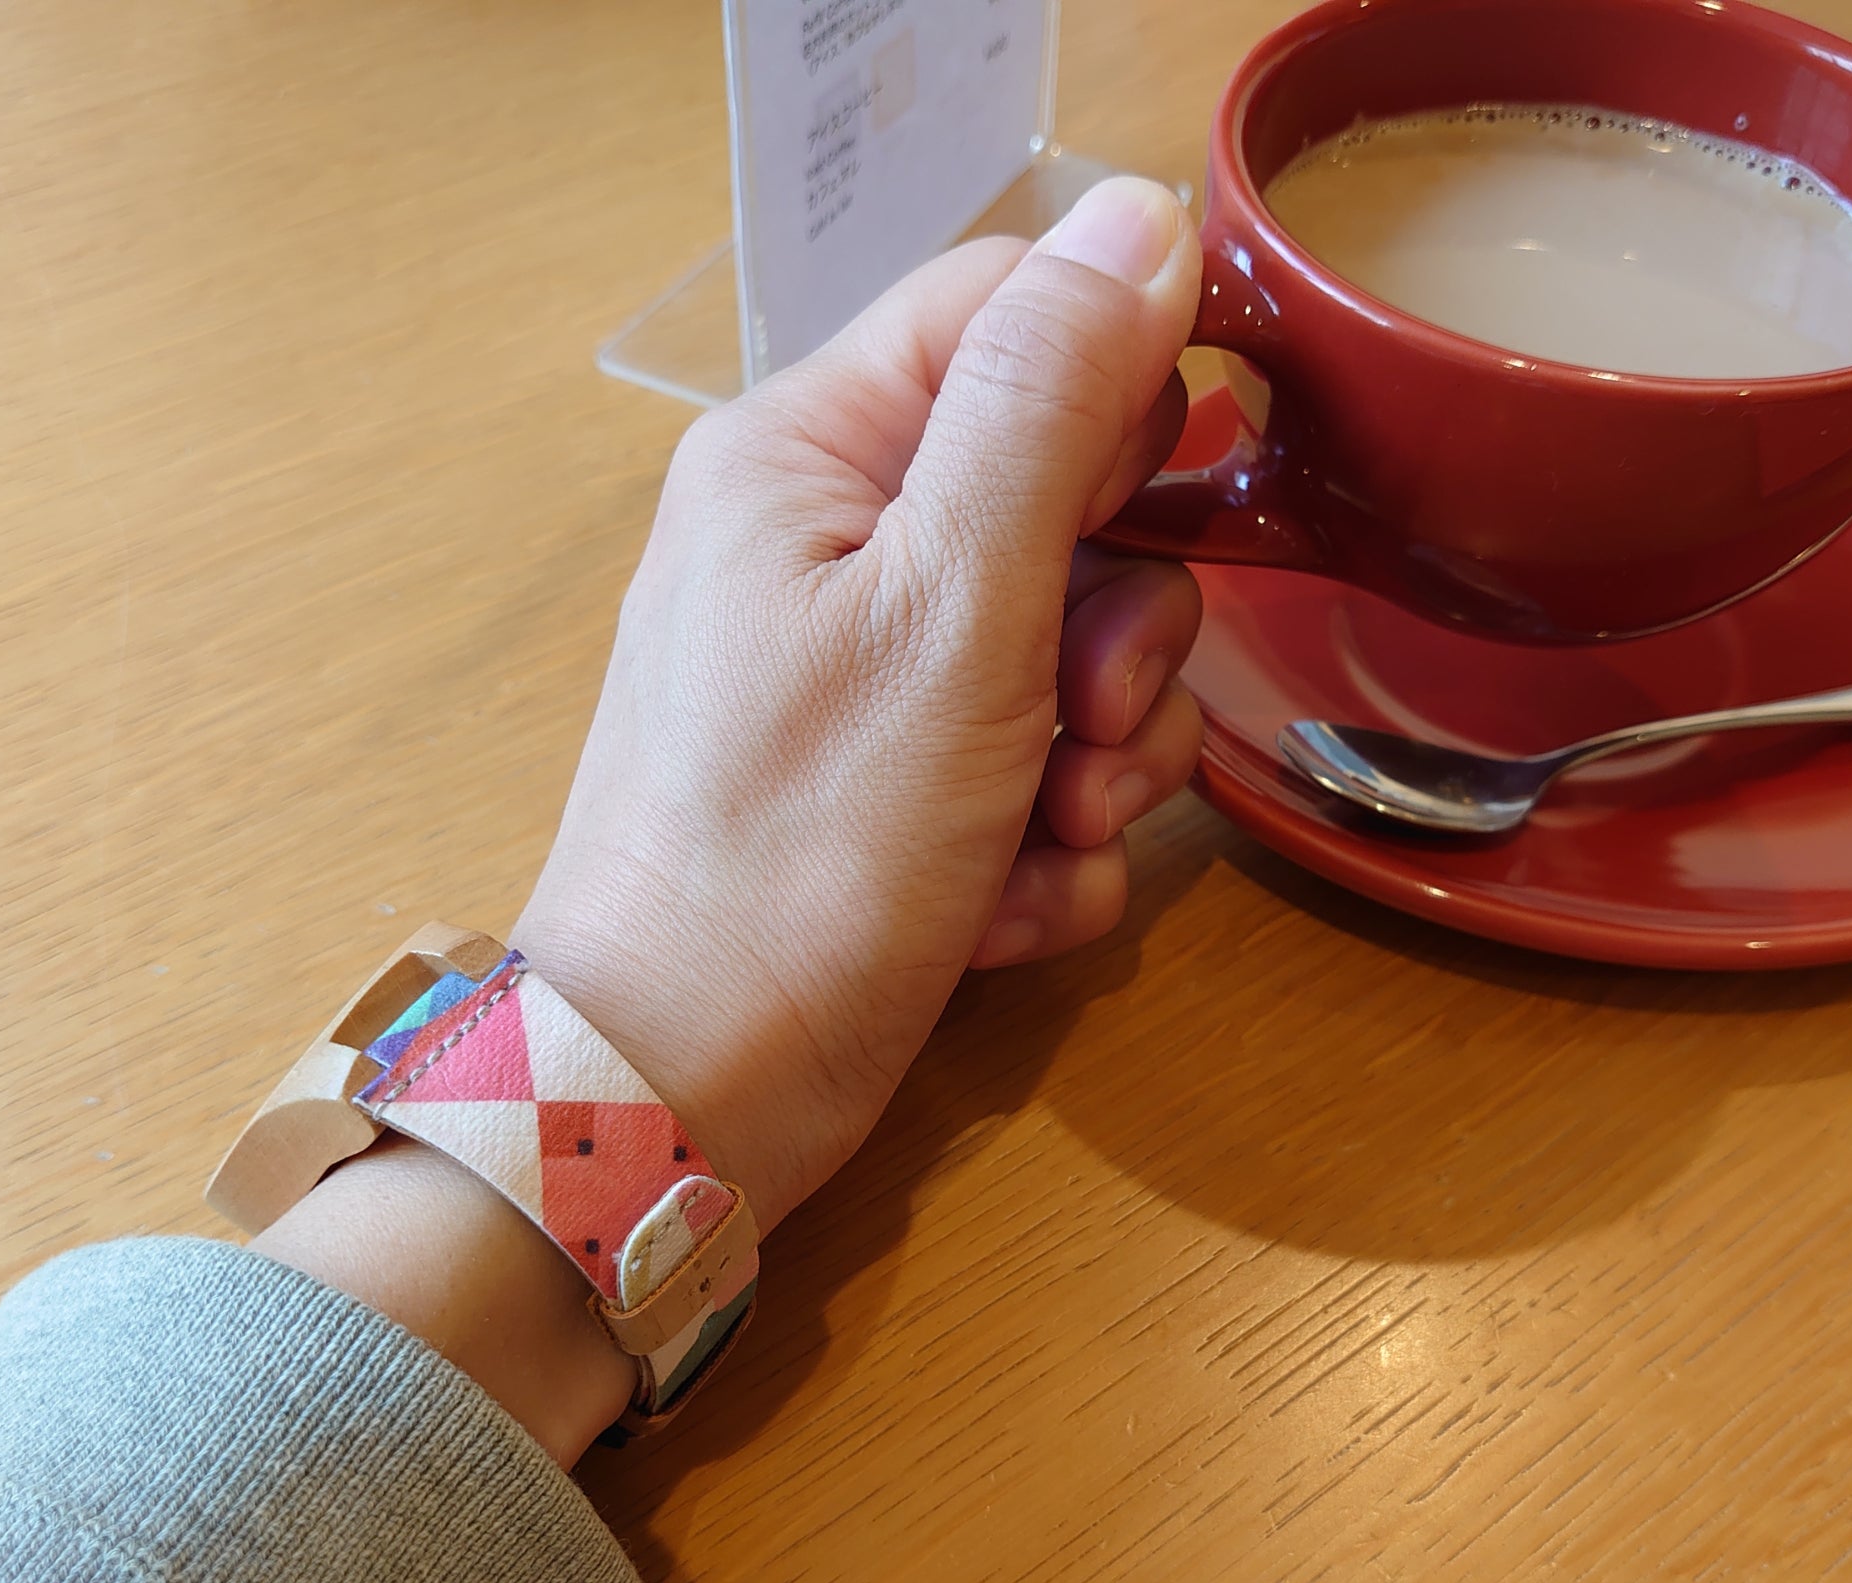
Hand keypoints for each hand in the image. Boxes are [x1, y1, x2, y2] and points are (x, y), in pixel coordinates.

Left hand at [262, 180, 1204, 1464]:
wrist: (685, 1097)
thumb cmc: (802, 846)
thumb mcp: (952, 605)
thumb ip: (1050, 405)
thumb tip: (1145, 215)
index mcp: (814, 453)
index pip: (1011, 318)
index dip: (1121, 395)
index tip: (1166, 503)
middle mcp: (833, 546)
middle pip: (1069, 499)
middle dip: (1121, 628)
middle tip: (1083, 718)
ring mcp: (866, 678)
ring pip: (1077, 652)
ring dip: (1104, 757)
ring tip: (1041, 833)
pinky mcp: (898, 793)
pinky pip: (1039, 772)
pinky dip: (1051, 843)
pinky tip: (1001, 904)